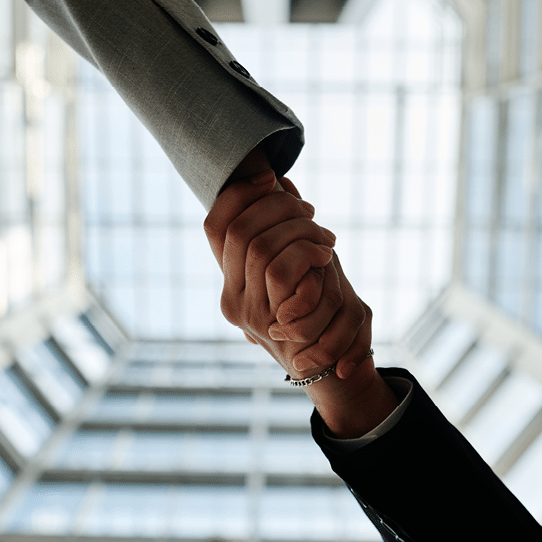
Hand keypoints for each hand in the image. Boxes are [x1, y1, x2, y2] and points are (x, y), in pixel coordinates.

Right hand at [205, 172, 371, 377]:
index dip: (238, 195)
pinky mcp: (272, 322)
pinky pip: (281, 271)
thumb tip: (282, 183)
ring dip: (298, 230)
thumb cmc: (316, 308)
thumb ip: (283, 232)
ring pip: (261, 248)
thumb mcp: (295, 266)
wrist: (328, 363)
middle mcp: (231, 297)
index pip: (214, 226)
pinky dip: (305, 252)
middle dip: (277, 208)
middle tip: (309, 209)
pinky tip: (325, 254)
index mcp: (229, 280)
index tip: (270, 177)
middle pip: (239, 231)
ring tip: (324, 233)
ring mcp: (248, 312)